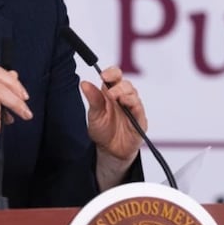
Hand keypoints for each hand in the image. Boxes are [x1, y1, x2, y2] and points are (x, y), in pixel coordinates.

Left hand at [81, 66, 146, 187]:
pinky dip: (134, 104)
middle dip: (118, 85)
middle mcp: (123, 98)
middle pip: (126, 83)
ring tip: (116, 97)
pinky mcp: (139, 120)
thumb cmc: (103, 131)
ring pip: (133, 94)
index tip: (103, 75)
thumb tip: (84, 83)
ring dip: (125, 93)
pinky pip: (139, 109)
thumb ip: (93, 99)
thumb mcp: (94, 115)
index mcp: (111, 93)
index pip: (115, 76)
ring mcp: (133, 108)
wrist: (109, 151)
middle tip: (109, 92)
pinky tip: (126, 103)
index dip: (111, 73)